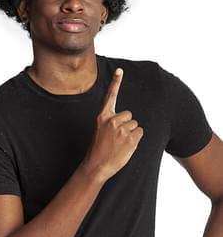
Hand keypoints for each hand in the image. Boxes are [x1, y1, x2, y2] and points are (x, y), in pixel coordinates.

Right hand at [81, 68, 143, 182]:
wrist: (97, 166)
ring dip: (131, 134)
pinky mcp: (130, 138)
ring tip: (120, 144)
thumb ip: (112, 123)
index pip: (110, 96)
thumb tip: (128, 121)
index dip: (115, 82)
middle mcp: (112, 120)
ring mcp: (121, 129)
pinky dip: (136, 140)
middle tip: (117, 138)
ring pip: (135, 125)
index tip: (119, 70)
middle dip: (127, 125)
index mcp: (102, 117)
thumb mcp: (101, 132)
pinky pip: (140, 133)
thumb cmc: (99, 150)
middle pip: (130, 115)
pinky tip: (125, 147)